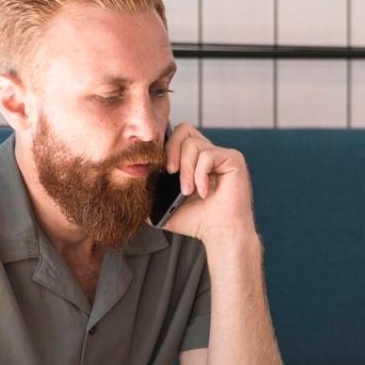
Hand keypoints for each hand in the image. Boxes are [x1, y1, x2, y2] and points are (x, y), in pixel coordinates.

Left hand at [160, 122, 256, 242]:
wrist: (219, 234)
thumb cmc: (197, 222)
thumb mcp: (165, 207)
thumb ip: (150, 194)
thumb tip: (131, 186)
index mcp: (193, 160)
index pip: (176, 136)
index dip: (165, 147)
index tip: (159, 168)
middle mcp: (208, 153)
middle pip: (183, 130)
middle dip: (171, 151)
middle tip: (170, 173)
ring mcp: (221, 155)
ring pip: (193, 143)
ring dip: (186, 170)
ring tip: (188, 191)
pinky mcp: (233, 159)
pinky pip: (207, 155)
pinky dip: (200, 174)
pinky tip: (204, 192)